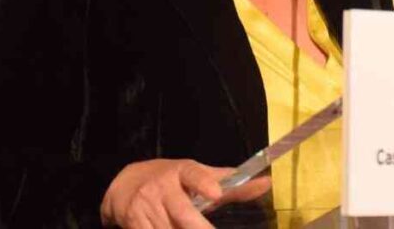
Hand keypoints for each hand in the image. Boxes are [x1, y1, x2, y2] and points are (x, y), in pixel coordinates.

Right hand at [100, 158, 271, 227]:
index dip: (204, 183)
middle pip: (184, 214)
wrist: (126, 182)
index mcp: (183, 170)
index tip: (215, 194)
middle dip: (197, 228)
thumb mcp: (200, 176)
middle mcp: (163, 185)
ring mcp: (145, 204)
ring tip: (187, 228)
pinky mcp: (132, 220)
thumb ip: (233, 184)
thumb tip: (268, 182)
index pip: (195, 174)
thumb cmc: (173, 181)